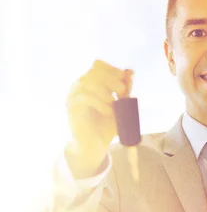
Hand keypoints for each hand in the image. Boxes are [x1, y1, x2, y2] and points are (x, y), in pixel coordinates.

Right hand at [66, 60, 132, 176]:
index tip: (124, 80)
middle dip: (110, 78)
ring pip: (85, 82)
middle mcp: (79, 87)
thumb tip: (130, 71)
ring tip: (114, 103)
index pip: (97, 65)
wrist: (95, 146)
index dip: (112, 69)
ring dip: (104, 90)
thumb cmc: (107, 125)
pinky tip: (108, 111)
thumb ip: (124, 91)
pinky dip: (99, 102)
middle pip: (92, 71)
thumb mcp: (120, 107)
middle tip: (122, 90)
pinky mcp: (71, 108)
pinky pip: (83, 98)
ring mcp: (73, 97)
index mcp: (91, 83)